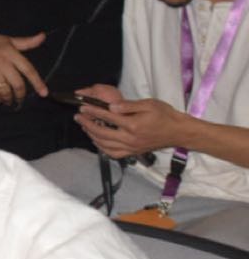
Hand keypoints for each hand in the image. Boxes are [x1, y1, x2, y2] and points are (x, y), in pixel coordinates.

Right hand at [0, 32, 47, 104]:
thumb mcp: (6, 40)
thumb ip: (25, 42)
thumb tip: (43, 36)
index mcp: (11, 53)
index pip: (28, 70)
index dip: (37, 82)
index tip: (44, 93)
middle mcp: (3, 64)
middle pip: (18, 84)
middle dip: (21, 94)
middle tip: (20, 98)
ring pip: (6, 90)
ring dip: (10, 98)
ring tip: (10, 100)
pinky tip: (0, 99)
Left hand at [74, 85, 188, 158]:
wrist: (179, 132)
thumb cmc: (165, 115)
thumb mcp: (148, 104)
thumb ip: (128, 105)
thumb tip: (111, 106)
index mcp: (133, 125)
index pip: (107, 117)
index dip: (93, 111)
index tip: (83, 107)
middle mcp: (130, 139)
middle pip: (102, 133)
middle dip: (87, 124)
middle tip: (78, 117)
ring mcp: (131, 148)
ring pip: (105, 145)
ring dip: (92, 136)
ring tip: (84, 127)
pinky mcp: (133, 153)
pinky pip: (113, 153)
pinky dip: (102, 147)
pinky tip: (97, 140)